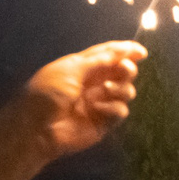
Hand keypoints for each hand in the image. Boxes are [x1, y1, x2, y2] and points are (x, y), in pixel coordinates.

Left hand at [17, 41, 146, 159]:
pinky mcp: (104, 121)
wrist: (37, 127)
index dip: (125, 51)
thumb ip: (97, 61)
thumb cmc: (47, 93)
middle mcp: (93, 83)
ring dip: (122, 88)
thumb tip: (119, 54)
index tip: (141, 52)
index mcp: (82, 67)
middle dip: (127, 69)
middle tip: (124, 70)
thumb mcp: (70, 69)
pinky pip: (120, 111)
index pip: (107, 55)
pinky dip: (113, 108)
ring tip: (107, 90)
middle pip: (121, 72)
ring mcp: (99, 103)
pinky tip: (97, 110)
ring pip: (126, 91)